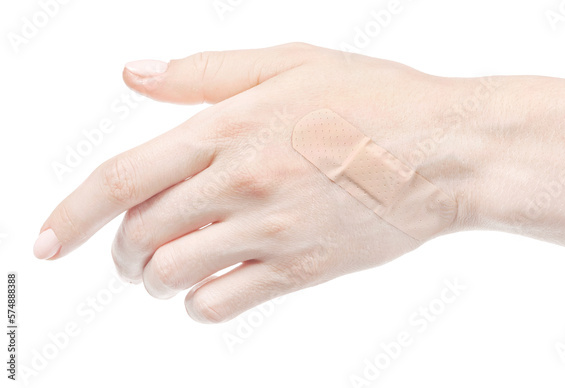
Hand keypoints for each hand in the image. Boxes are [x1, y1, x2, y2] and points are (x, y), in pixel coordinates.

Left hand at [33, 43, 484, 322]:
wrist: (449, 152)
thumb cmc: (382, 99)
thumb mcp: (293, 62)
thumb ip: (208, 72)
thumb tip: (137, 75)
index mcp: (230, 128)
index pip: (121, 178)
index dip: (71, 214)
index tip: (47, 240)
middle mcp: (240, 184)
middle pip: (139, 232)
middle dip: (118, 247)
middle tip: (128, 249)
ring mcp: (270, 231)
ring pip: (172, 273)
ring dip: (153, 277)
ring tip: (166, 269)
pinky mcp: (302, 268)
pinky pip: (222, 303)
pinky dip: (199, 303)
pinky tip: (212, 286)